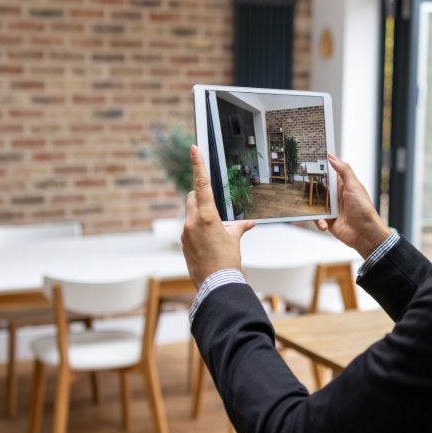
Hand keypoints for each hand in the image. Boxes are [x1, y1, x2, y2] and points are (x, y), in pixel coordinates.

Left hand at [182, 145, 253, 286]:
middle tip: (212, 204)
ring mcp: (185, 232)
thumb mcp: (234, 241)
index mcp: (206, 216)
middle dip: (199, 196)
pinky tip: (208, 240)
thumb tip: (248, 224)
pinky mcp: (183, 242)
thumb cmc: (227, 262)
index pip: (201, 184)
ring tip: (214, 228)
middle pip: (191, 197)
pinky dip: (197, 227)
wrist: (215, 284)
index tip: (193, 149)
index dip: (198, 165)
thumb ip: (238, 227)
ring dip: (199, 213)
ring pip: (189, 212)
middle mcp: (192, 221)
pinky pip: (188, 227)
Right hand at [314, 152, 391, 258]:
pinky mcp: (328, 221)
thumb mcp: (354, 186)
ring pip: (314, 203)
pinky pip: (317, 219)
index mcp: (343, 185)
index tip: (310, 159)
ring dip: (313, 207)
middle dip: (310, 187)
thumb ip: (344, 170)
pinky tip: (324, 224)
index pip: (330, 172)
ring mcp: (332, 208)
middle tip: (301, 183)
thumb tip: (332, 156)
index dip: (321, 166)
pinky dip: (318, 222)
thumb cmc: (364, 210)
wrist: (365, 234)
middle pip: (319, 187)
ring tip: (315, 209)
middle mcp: (336, 196)